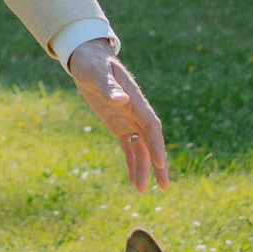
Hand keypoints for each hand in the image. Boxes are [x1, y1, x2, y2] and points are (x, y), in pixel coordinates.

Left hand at [69, 41, 170, 189]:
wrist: (88, 60)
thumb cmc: (93, 64)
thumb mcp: (97, 74)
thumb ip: (109, 87)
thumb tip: (122, 99)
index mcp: (135, 100)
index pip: (151, 125)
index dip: (157, 144)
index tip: (161, 163)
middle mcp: (136, 112)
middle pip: (152, 141)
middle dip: (158, 164)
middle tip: (165, 186)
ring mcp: (129, 120)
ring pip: (141, 148)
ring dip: (144, 168)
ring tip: (144, 191)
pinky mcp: (119, 126)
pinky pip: (129, 148)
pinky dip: (132, 163)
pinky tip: (134, 181)